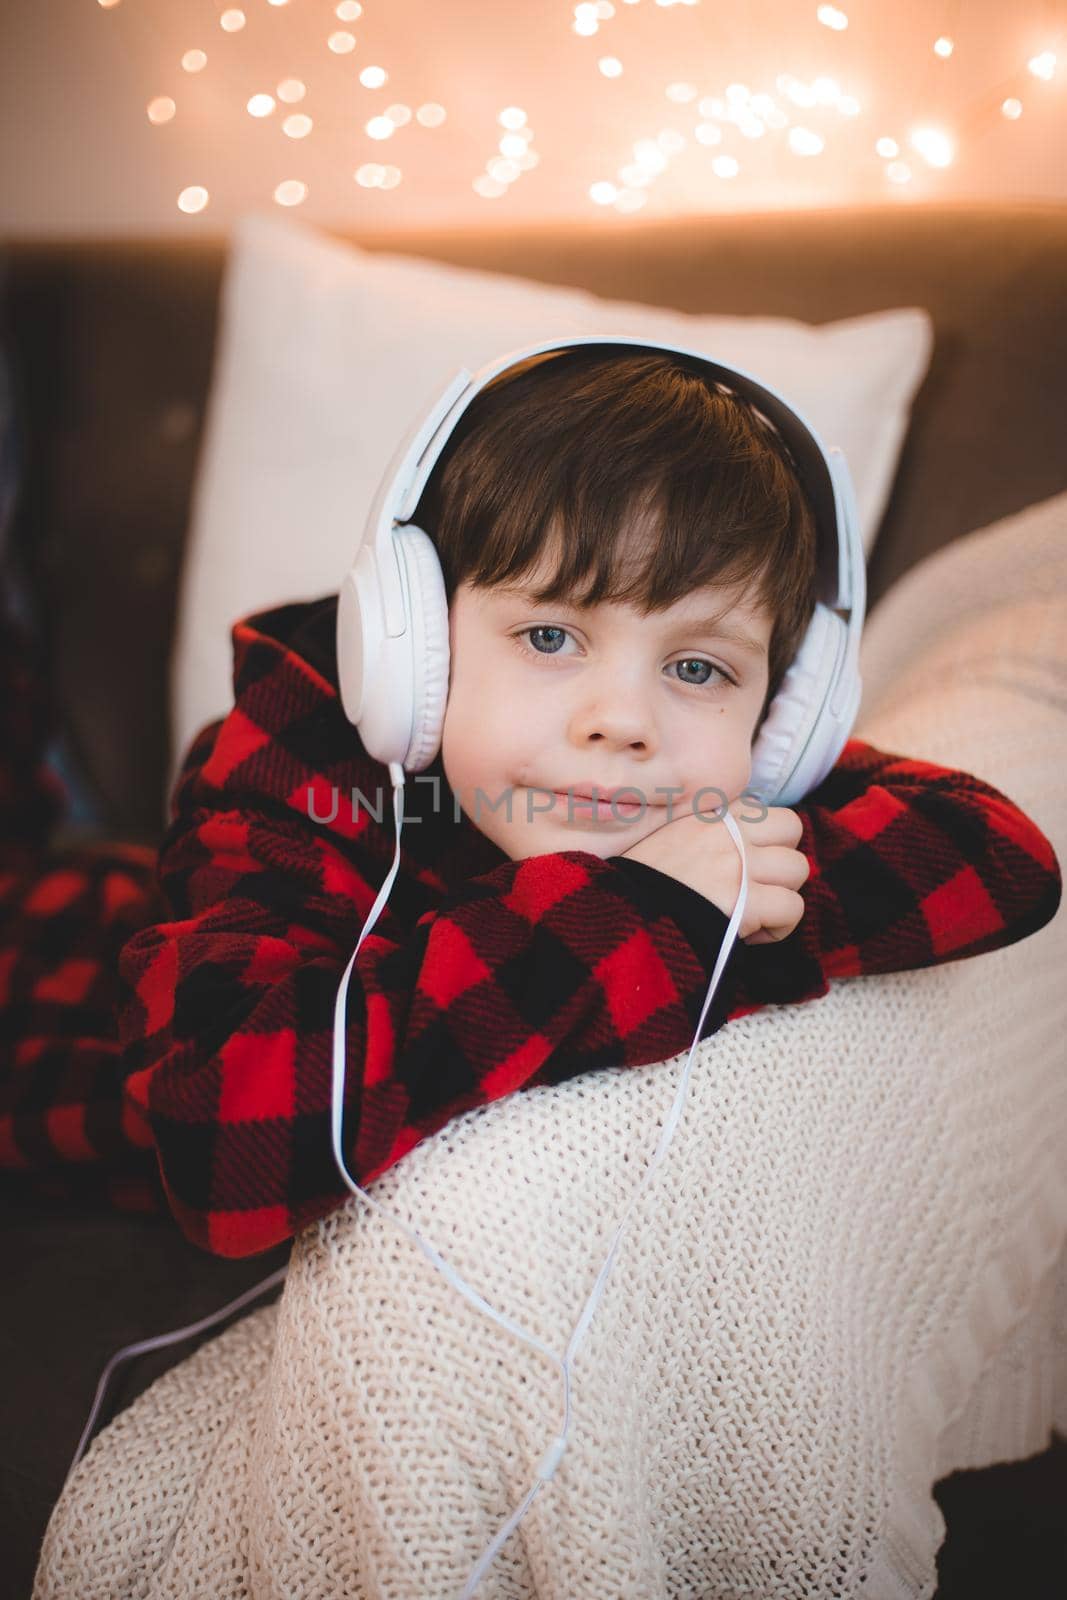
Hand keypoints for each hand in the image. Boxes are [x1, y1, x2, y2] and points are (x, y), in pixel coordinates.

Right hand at [621, 795, 809, 943]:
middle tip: (758, 884)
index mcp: (709, 815)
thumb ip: (702, 834)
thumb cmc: (640, 886)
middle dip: (781, 859)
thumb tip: (740, 847)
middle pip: (792, 828)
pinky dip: (778, 927)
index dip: (760, 839)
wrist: (622, 919)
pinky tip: (751, 934)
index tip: (740, 863)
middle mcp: (729, 832)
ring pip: (798, 868)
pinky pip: (793, 908)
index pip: (762, 810)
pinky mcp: (749, 903)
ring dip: (782, 894)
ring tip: (755, 912)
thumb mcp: (667, 839)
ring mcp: (741, 865)